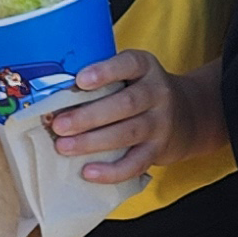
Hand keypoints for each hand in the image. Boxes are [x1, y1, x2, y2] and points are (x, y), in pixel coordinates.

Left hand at [47, 50, 222, 182]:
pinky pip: (136, 163)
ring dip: (93, 142)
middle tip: (58, 124)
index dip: (106, 71)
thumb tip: (51, 91)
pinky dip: (112, 170)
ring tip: (64, 147)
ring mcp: (160, 123)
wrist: (186, 116)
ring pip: (128, 133)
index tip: (80, 80)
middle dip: (89, 115)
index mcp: (145, 68)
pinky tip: (88, 172)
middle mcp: (157, 93)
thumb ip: (104, 78)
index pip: (129, 64)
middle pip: (126, 103)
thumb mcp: (132, 74)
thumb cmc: (140, 92)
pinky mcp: (158, 150)